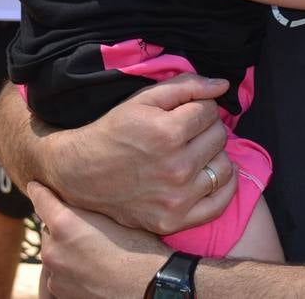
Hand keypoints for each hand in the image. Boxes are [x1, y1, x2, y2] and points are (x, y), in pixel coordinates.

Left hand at [29, 182, 167, 298]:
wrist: (147, 288)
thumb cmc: (139, 249)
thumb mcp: (115, 216)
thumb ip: (88, 206)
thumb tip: (79, 196)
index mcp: (64, 224)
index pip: (40, 198)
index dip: (40, 189)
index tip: (37, 185)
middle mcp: (53, 249)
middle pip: (49, 228)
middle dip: (61, 225)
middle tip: (84, 227)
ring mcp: (54, 273)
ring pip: (54, 251)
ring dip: (65, 248)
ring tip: (92, 250)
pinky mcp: (58, 291)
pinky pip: (59, 272)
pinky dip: (69, 268)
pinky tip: (92, 268)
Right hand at [55, 75, 236, 233]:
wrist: (81, 173)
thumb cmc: (114, 131)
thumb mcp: (143, 99)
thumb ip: (186, 86)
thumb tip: (223, 85)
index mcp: (168, 133)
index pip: (210, 111)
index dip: (200, 106)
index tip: (186, 112)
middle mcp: (176, 168)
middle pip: (219, 137)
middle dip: (207, 128)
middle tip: (188, 131)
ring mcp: (176, 198)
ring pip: (224, 166)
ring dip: (214, 155)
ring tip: (195, 152)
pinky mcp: (174, 220)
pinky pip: (219, 203)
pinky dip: (223, 187)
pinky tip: (210, 173)